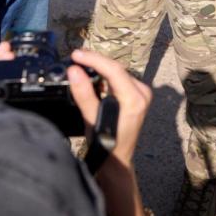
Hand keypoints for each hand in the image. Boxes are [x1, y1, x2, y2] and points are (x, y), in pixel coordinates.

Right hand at [67, 48, 150, 168]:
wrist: (116, 159)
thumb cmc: (107, 144)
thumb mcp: (91, 119)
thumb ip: (84, 94)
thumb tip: (74, 71)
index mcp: (135, 99)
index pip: (114, 70)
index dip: (94, 60)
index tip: (77, 55)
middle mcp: (142, 93)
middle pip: (116, 68)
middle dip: (95, 61)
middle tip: (76, 56)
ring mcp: (141, 94)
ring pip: (117, 72)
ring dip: (99, 67)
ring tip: (81, 62)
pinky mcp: (136, 95)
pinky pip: (118, 79)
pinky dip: (104, 75)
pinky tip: (92, 73)